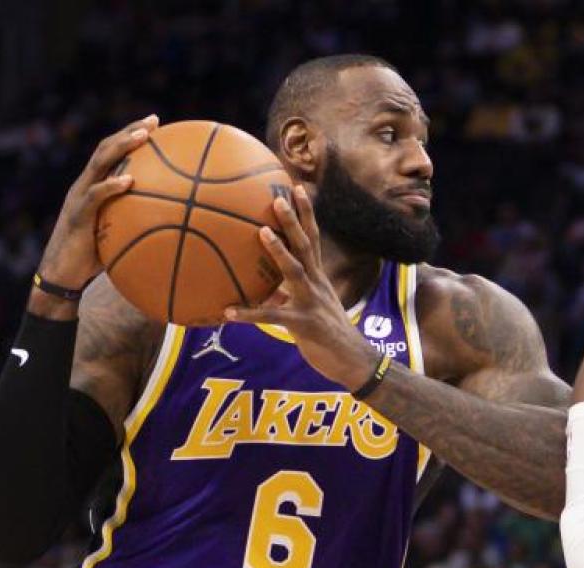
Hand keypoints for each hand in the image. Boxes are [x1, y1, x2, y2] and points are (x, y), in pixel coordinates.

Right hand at [39, 115, 158, 290]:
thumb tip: (176, 225)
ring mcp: (79, 198)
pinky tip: (129, 181)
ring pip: (99, 164)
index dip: (130, 135)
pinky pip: (95, 197)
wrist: (63, 275)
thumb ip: (138, 222)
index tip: (155, 124)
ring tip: (143, 137)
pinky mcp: (77, 215)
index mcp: (93, 186)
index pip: (111, 153)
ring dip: (121, 147)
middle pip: (106, 149)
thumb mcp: (120, 234)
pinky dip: (111, 186)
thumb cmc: (95, 257)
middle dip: (129, 131)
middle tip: (153, 121)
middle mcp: (84, 185)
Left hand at [224, 186, 381, 389]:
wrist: (354, 361)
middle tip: (279, 197)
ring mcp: (312, 302)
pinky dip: (250, 314)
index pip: (313, 239)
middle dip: (294, 220)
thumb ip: (286, 295)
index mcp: (318, 278)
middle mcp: (317, 284)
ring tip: (261, 232)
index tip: (297, 189)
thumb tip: (262, 288)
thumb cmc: (329, 335)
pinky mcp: (304, 324)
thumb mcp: (309, 308)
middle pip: (306, 245)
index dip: (306, 214)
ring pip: (295, 271)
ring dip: (278, 251)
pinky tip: (229, 313)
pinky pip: (273, 316)